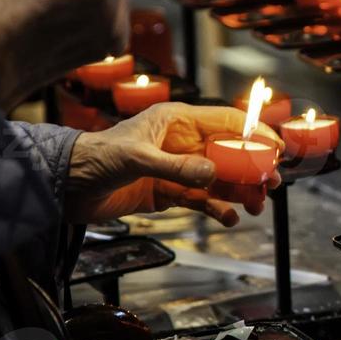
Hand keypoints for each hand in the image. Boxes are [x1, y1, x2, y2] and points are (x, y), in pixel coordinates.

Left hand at [64, 103, 282, 225]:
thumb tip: (213, 175)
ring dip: (240, 192)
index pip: (226, 121)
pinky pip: (202, 200)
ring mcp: (177, 169)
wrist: (64, 186)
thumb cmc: (94, 158)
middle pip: (229, 153)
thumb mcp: (136, 159)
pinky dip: (218, 209)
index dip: (254, 132)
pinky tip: (230, 218)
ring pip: (220, 179)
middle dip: (253, 168)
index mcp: (176, 121)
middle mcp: (181, 143)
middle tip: (273, 184)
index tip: (276, 147)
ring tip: (257, 206)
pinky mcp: (169, 193)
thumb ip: (176, 168)